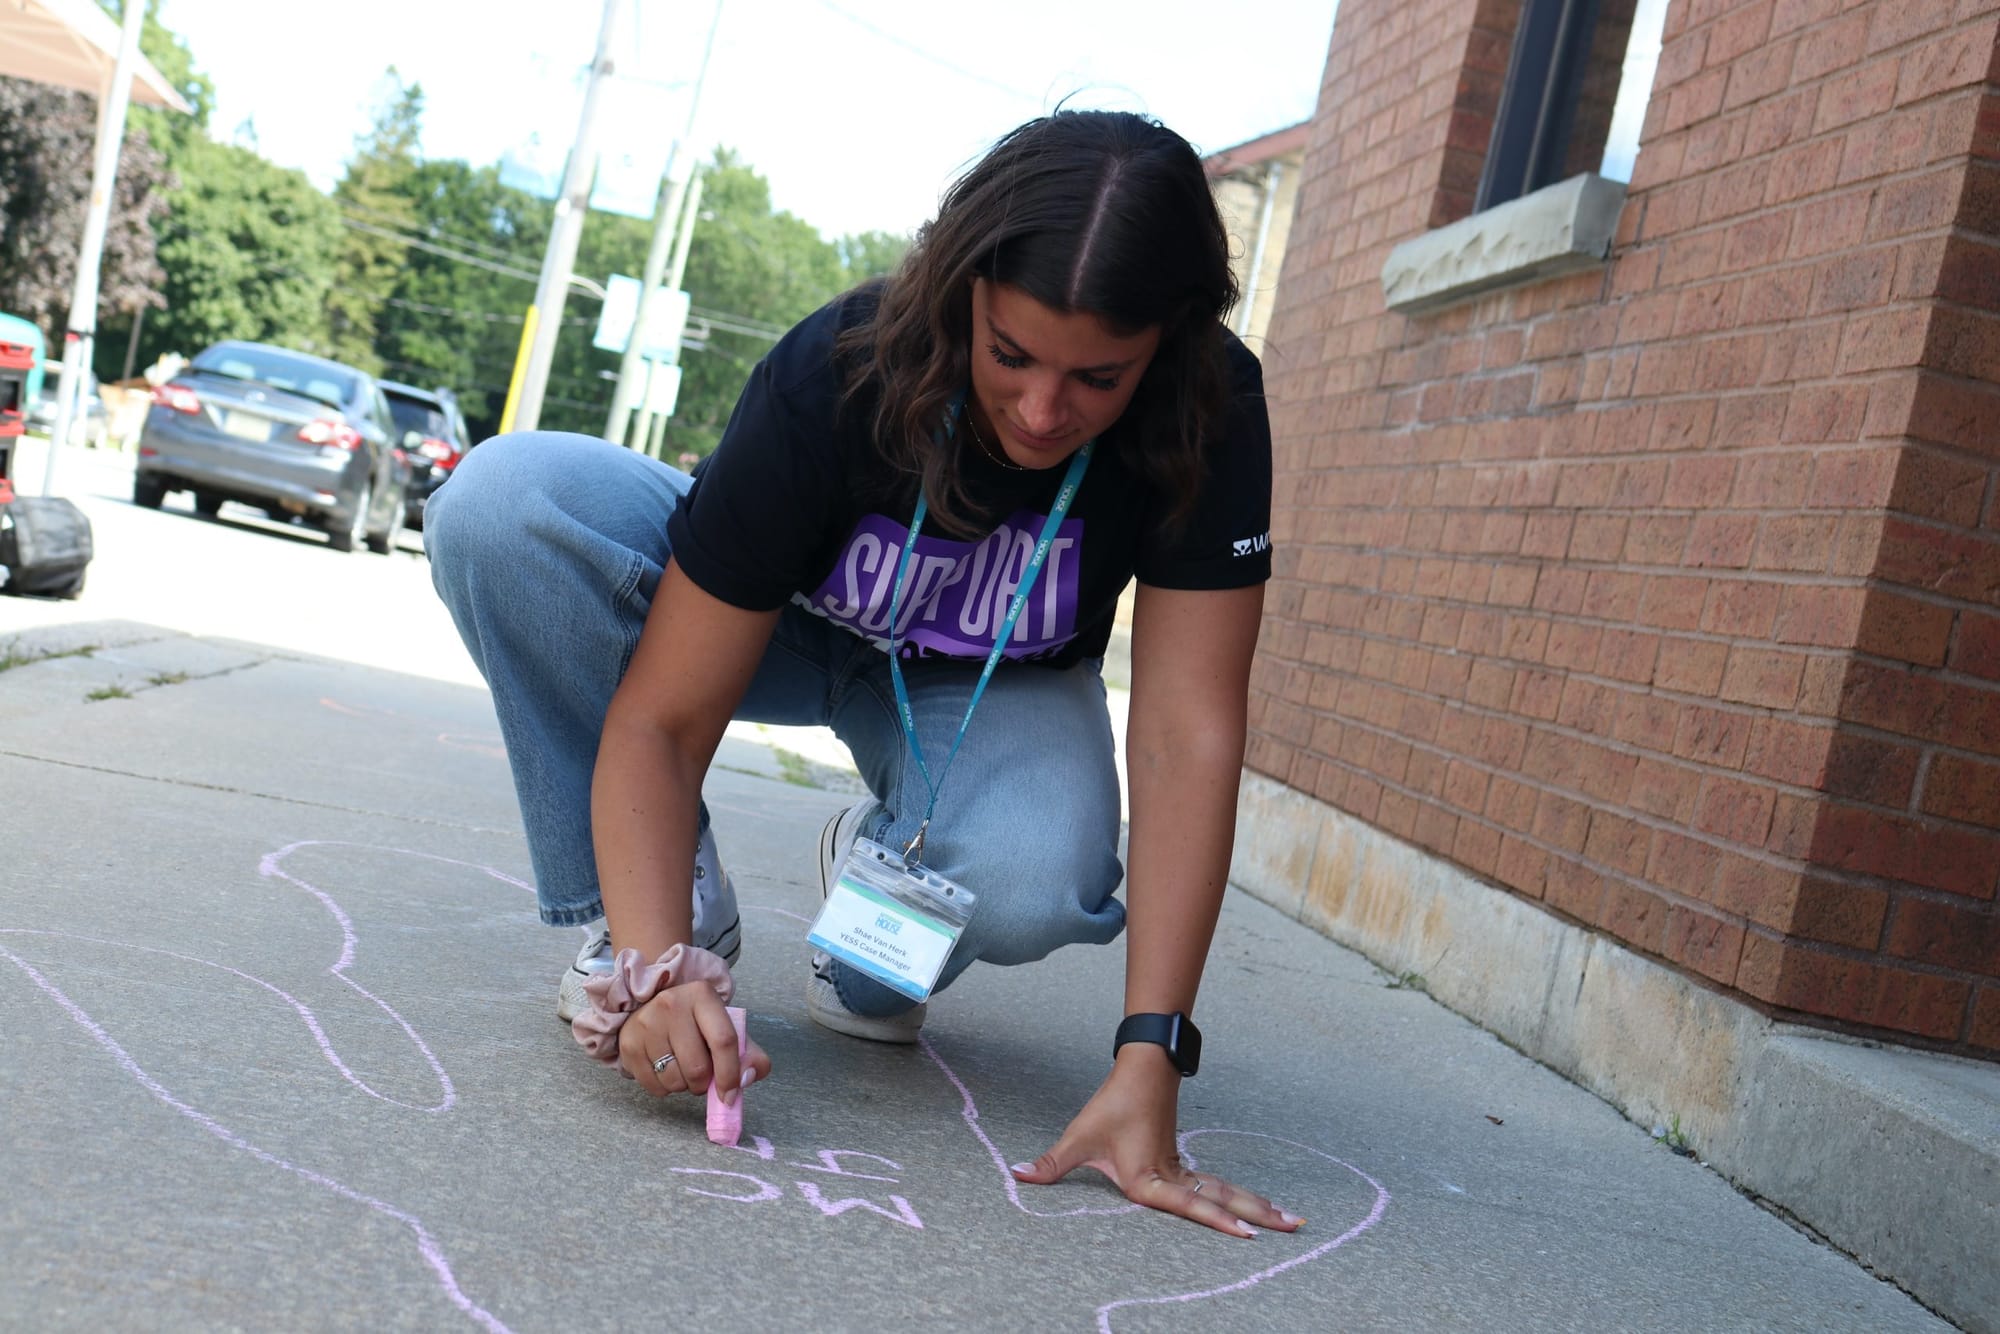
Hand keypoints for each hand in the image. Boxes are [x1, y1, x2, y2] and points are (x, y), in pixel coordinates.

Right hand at [618, 980, 770, 1099]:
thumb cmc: (694, 1020)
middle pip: (697, 1067)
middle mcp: (672, 1004)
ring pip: (674, 1081)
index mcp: (702, 995)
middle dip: (704, 1084)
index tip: (730, 1095)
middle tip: (703, 1077)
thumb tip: (747, 1078)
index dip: (730, 1074)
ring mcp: (646, 1024)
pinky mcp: (628, 1044)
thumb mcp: (724, 1025)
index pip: (723, 1040)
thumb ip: (748, 1052)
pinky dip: (665, 1088)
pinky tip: (666, 1069)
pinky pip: (654, 1087)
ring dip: (684, 1086)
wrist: (650, 1005)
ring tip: (683, 1068)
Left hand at [1011, 1045, 1302, 1237]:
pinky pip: (1216, 1184)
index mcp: (1149, 1177)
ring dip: (1257, 1205)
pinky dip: (1239, 1196)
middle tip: (1296, 1227)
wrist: (1142, 1067)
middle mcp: (1171, 1175)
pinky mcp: (1181, 1160)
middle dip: (1258, 1215)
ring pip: (1225, 1191)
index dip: (1216, 1221)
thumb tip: (1017, 1175)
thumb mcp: (1079, 1136)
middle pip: (1222, 1199)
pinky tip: (1257, 1207)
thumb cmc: (1112, 1104)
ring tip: (1291, 1219)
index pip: (1187, 1204)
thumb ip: (1050, 1164)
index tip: (1247, 1234)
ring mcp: (1181, 1167)